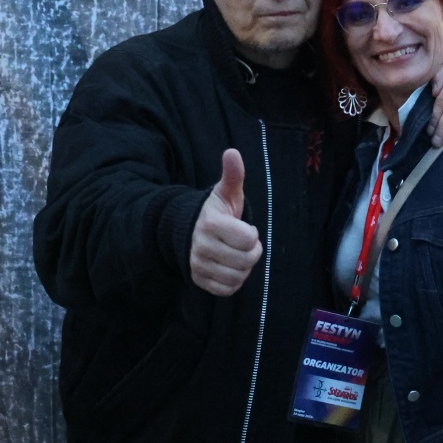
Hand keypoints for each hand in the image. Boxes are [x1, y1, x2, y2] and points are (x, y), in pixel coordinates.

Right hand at [188, 149, 262, 295]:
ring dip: (244, 267)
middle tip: (244, 243)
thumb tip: (232, 152)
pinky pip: (227, 289)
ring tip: (237, 255)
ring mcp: (198, 265)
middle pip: (246, 260)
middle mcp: (201, 246)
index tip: (244, 228)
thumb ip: (233, 175)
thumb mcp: (225, 193)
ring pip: (238, 277)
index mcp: (211, 223)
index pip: (249, 239)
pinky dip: (234, 281)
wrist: (189, 231)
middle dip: (252, 251)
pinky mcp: (198, 280)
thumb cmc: (216, 212)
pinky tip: (230, 267)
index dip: (252, 233)